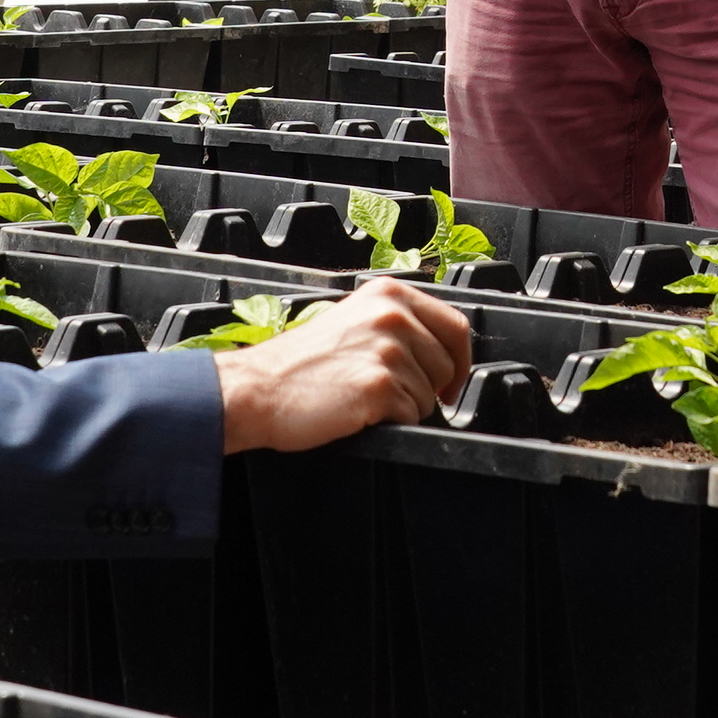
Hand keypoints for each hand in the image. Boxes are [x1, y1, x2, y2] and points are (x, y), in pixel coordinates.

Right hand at [210, 277, 473, 451]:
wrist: (257, 389)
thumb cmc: (299, 363)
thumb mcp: (353, 319)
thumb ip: (397, 323)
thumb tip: (442, 349)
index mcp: (390, 294)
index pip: (456, 326)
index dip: (460, 361)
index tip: (450, 383)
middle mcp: (393, 316)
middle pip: (448, 365)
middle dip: (431, 390)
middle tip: (394, 398)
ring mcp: (388, 350)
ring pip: (429, 396)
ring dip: (405, 408)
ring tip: (364, 401)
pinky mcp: (379, 386)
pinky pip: (411, 417)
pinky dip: (390, 423)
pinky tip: (358, 413)